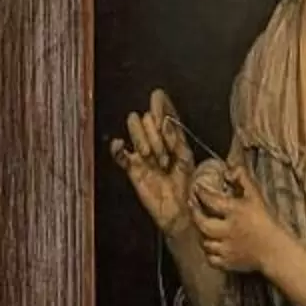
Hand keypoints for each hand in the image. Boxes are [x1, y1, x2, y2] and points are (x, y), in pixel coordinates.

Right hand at [109, 90, 194, 232]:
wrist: (180, 210)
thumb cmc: (188, 186)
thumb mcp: (186, 158)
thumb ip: (175, 139)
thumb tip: (164, 121)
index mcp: (173, 139)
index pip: (165, 117)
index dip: (161, 106)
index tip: (157, 94)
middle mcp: (157, 143)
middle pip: (149, 122)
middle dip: (156, 134)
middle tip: (165, 156)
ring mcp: (144, 155)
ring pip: (136, 133)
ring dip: (143, 140)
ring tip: (152, 157)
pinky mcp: (133, 169)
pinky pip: (120, 154)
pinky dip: (118, 148)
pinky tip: (120, 145)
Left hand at [192, 162, 278, 277]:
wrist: (278, 251)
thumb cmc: (269, 223)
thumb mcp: (258, 197)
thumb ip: (244, 180)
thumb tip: (230, 171)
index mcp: (235, 212)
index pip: (211, 199)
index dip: (201, 193)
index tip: (197, 189)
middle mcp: (227, 230)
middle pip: (201, 222)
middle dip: (195, 213)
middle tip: (193, 206)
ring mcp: (226, 248)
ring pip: (204, 242)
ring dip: (202, 234)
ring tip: (203, 227)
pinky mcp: (228, 262)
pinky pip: (211, 259)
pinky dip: (210, 253)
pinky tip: (214, 246)